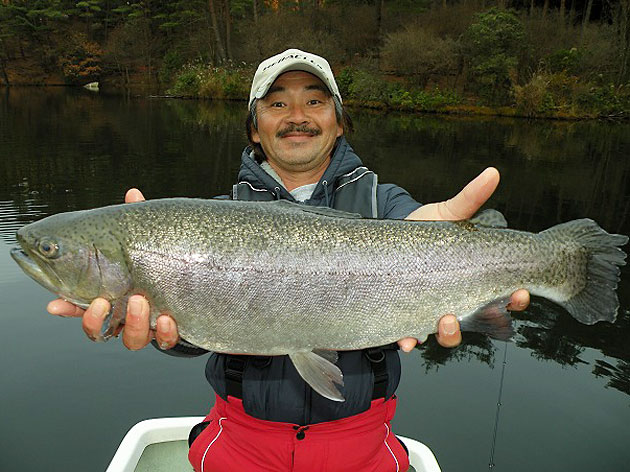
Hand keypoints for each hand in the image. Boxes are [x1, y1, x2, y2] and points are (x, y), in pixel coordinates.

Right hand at [46, 189, 180, 350]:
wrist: (204, 283)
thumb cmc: (166, 259)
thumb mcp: (151, 240)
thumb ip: (138, 222)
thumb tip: (133, 194)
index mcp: (114, 293)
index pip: (82, 304)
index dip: (67, 306)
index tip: (55, 303)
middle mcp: (127, 314)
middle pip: (99, 329)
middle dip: (95, 319)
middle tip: (103, 301)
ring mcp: (149, 326)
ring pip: (130, 339)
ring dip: (131, 323)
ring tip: (138, 300)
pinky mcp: (172, 333)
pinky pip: (163, 342)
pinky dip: (163, 333)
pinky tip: (166, 318)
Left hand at [398, 168, 529, 350]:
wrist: (385, 241)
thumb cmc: (421, 230)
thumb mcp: (445, 214)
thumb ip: (469, 199)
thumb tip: (492, 172)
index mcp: (473, 279)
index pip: (505, 295)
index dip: (517, 298)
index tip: (521, 290)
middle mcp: (457, 299)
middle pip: (482, 321)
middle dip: (488, 320)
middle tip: (488, 309)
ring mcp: (432, 311)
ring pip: (449, 334)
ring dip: (450, 334)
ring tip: (444, 321)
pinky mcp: (406, 318)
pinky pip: (411, 338)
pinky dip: (410, 341)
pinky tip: (407, 340)